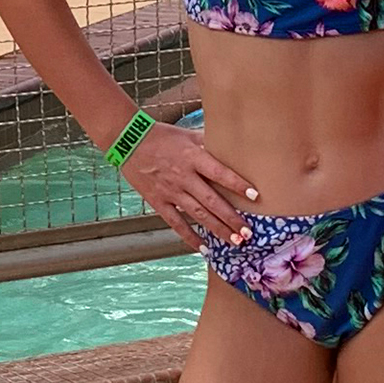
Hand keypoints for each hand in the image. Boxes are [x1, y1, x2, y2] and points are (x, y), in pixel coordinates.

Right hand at [117, 120, 257, 247]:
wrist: (129, 141)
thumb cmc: (162, 136)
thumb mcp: (188, 134)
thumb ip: (208, 143)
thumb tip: (231, 148)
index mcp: (193, 157)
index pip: (219, 172)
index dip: (237, 184)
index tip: (254, 196)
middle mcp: (183, 176)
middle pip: (211, 200)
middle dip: (231, 218)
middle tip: (248, 232)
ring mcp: (170, 191)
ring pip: (197, 214)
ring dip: (217, 229)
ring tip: (234, 242)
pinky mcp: (158, 201)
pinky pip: (176, 223)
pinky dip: (189, 236)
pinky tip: (203, 248)